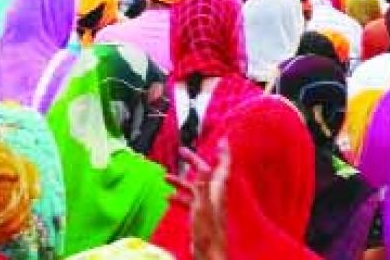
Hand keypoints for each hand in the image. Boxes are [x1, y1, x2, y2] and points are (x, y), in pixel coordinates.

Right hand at [165, 141, 229, 259]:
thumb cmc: (208, 233)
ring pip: (194, 187)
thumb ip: (202, 186)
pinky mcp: (200, 215)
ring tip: (166, 177)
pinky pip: (189, 201)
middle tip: (182, 151)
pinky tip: (169, 198)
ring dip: (181, 181)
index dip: (223, 153)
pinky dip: (179, 197)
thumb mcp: (202, 206)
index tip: (221, 140)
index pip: (222, 167)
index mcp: (216, 191)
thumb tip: (203, 166)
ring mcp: (207, 206)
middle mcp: (213, 196)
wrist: (209, 254)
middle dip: (193, 161)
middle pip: (205, 173)